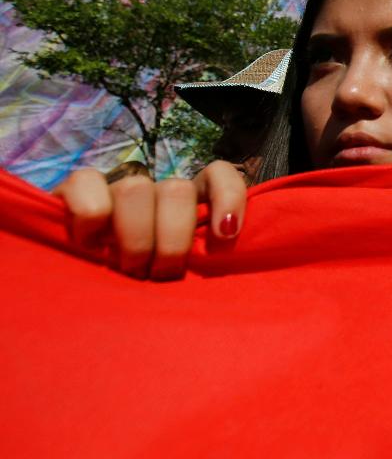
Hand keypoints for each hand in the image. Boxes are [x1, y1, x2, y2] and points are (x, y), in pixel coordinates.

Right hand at [52, 161, 246, 279]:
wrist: (82, 309)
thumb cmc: (142, 296)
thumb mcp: (180, 284)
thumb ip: (204, 263)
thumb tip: (224, 256)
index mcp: (187, 206)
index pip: (217, 173)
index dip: (228, 197)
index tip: (224, 237)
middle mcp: (154, 193)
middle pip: (177, 189)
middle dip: (172, 241)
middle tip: (161, 275)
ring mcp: (114, 189)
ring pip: (136, 189)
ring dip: (135, 238)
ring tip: (129, 271)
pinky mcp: (72, 191)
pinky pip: (86, 181)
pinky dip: (91, 215)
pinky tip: (91, 245)